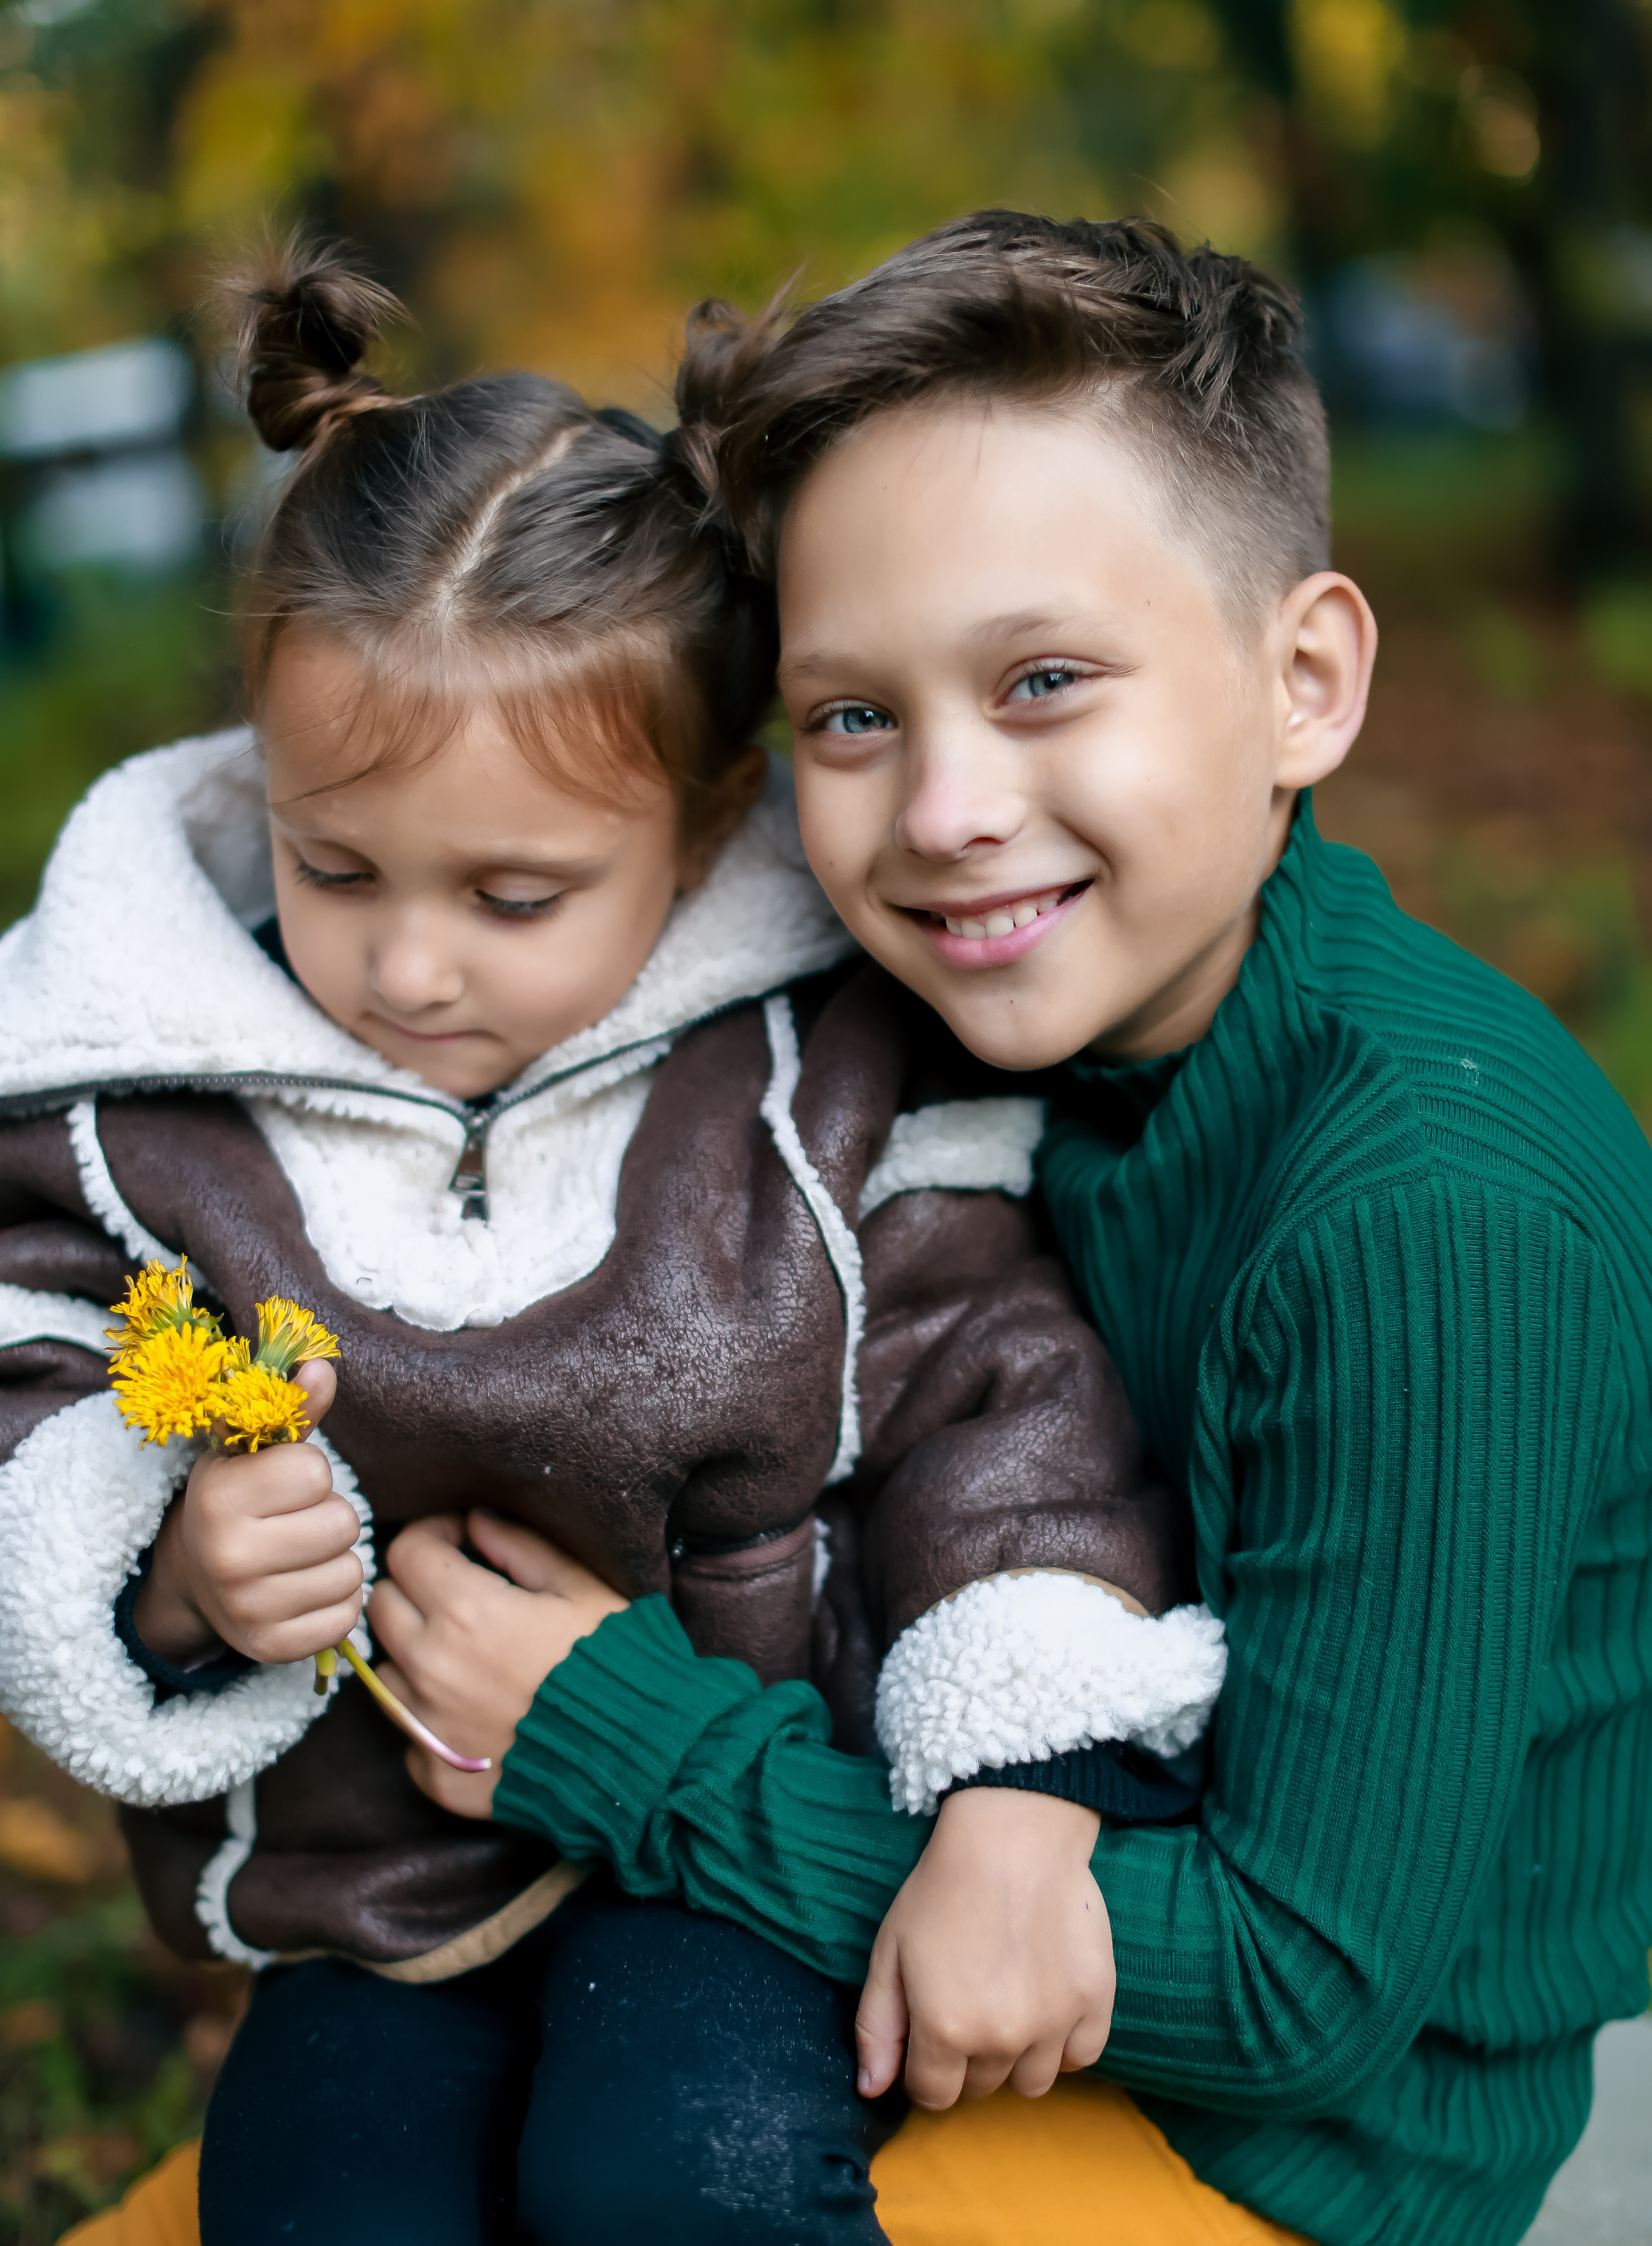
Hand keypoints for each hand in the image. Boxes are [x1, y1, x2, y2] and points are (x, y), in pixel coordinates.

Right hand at [132, 1361, 362, 1666]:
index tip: (281, 1483)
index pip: (314, 1473)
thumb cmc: (237, 1499)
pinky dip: (335, 1602)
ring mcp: (248, 1610)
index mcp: (218, 1498)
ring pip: (350, 1571)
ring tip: (297, 1556)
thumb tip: (322, 1365)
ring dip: (335, 1560)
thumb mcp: (253, 1448)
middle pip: (341, 1524)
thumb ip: (293, 1407)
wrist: (193, 1576)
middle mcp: (227, 1558)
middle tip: (293, 1522)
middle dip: (328, 1517)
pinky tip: (302, 1590)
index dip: (308, 1474)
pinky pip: (347, 1615)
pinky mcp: (272, 1649)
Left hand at [370, 1510, 628, 1819]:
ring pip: (385, 1673)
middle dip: (414, 1589)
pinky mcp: (437, 1778)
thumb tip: (476, 1521)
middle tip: (458, 1594)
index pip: (407, 1553)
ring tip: (466, 1659)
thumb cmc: (618, 1663)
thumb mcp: (582, 1588)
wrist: (641, 1760)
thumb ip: (521, 1547)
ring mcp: (429, 1729)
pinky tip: (475, 1716)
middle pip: (381, 1608)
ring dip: (414, 1657)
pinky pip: (409, 1737)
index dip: (433, 1534)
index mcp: (467, 1612)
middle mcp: (433, 1669)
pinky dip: (432, 1722)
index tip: (460, 1540)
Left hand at [856, 1787, 1113, 2109]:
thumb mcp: (889, 1951)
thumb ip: (877, 2027)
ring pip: (1032, 2083)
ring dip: (1016, 2056)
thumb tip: (872, 2090)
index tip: (932, 2033)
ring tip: (1009, 2002)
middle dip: (969, 2058)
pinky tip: (1047, 2004)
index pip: (934, 2095)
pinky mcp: (1095, 2002)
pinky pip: (1081, 2058)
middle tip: (970, 2001)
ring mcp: (1053, 2024)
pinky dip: (1064, 2044)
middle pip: (982, 2088)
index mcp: (944, 2029)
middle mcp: (1001, 2038)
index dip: (926, 2068)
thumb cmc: (942, 1888)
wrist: (1012, 1836)